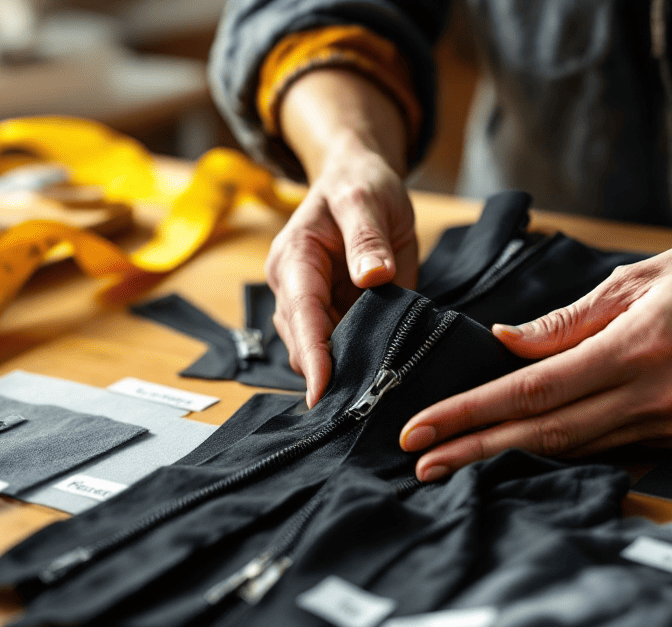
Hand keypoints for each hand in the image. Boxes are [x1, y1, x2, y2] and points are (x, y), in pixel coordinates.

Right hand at [266, 143, 417, 405]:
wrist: (358, 179)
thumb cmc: (360, 186)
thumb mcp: (367, 201)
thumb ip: (368, 239)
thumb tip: (372, 277)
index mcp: (294, 258)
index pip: (302, 313)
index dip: (313, 355)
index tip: (324, 393)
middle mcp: (292, 287)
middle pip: (304, 343)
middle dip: (329, 373)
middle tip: (367, 403)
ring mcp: (309, 304)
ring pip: (317, 353)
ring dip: (343, 372)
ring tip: (376, 394)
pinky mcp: (330, 314)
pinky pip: (338, 347)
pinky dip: (355, 363)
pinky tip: (379, 375)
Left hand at [398, 139, 671, 479]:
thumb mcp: (628, 280)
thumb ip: (561, 324)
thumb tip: (501, 345)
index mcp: (635, 350)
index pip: (531, 392)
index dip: (471, 414)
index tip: (422, 428)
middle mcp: (653, 396)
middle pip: (543, 433)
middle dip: (475, 449)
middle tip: (419, 463)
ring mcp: (670, 421)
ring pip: (571, 447)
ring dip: (508, 455)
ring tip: (451, 459)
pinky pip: (602, 445)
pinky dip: (553, 448)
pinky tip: (512, 450)